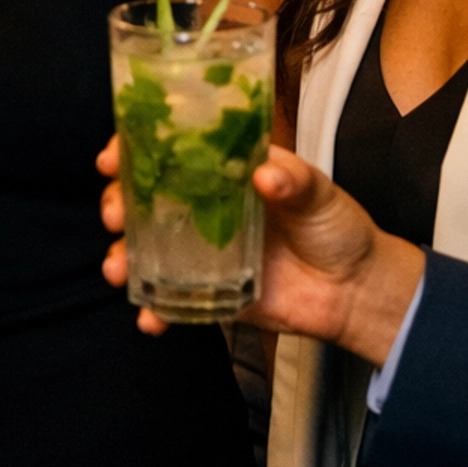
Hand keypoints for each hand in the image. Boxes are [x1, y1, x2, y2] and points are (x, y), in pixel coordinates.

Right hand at [98, 135, 422, 364]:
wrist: (355, 290)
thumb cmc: (337, 227)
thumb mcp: (320, 193)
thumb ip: (295, 181)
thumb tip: (265, 174)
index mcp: (224, 169)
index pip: (168, 147)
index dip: (132, 147)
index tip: (112, 157)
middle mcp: (204, 205)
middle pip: (144, 196)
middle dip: (116, 202)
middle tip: (113, 214)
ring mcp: (203, 250)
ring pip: (146, 248)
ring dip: (122, 256)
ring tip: (117, 269)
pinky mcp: (209, 292)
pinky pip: (171, 300)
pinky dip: (154, 311)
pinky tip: (149, 319)